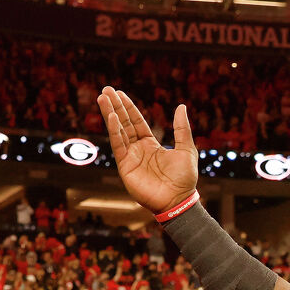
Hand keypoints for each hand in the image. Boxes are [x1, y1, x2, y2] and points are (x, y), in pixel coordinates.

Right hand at [99, 87, 196, 215]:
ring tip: (102, 98)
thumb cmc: (184, 178)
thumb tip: (181, 106)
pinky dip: (114, 131)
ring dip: (110, 114)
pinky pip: (118, 145)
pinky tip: (111, 117)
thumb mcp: (187, 148)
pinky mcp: (125, 166)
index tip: (119, 93)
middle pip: (124, 123)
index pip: (136, 121)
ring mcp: (130, 157)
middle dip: (115, 106)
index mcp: (150, 144)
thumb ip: (182, 128)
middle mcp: (138, 149)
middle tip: (105, 90)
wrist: (178, 200)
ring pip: (118, 131)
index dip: (128, 107)